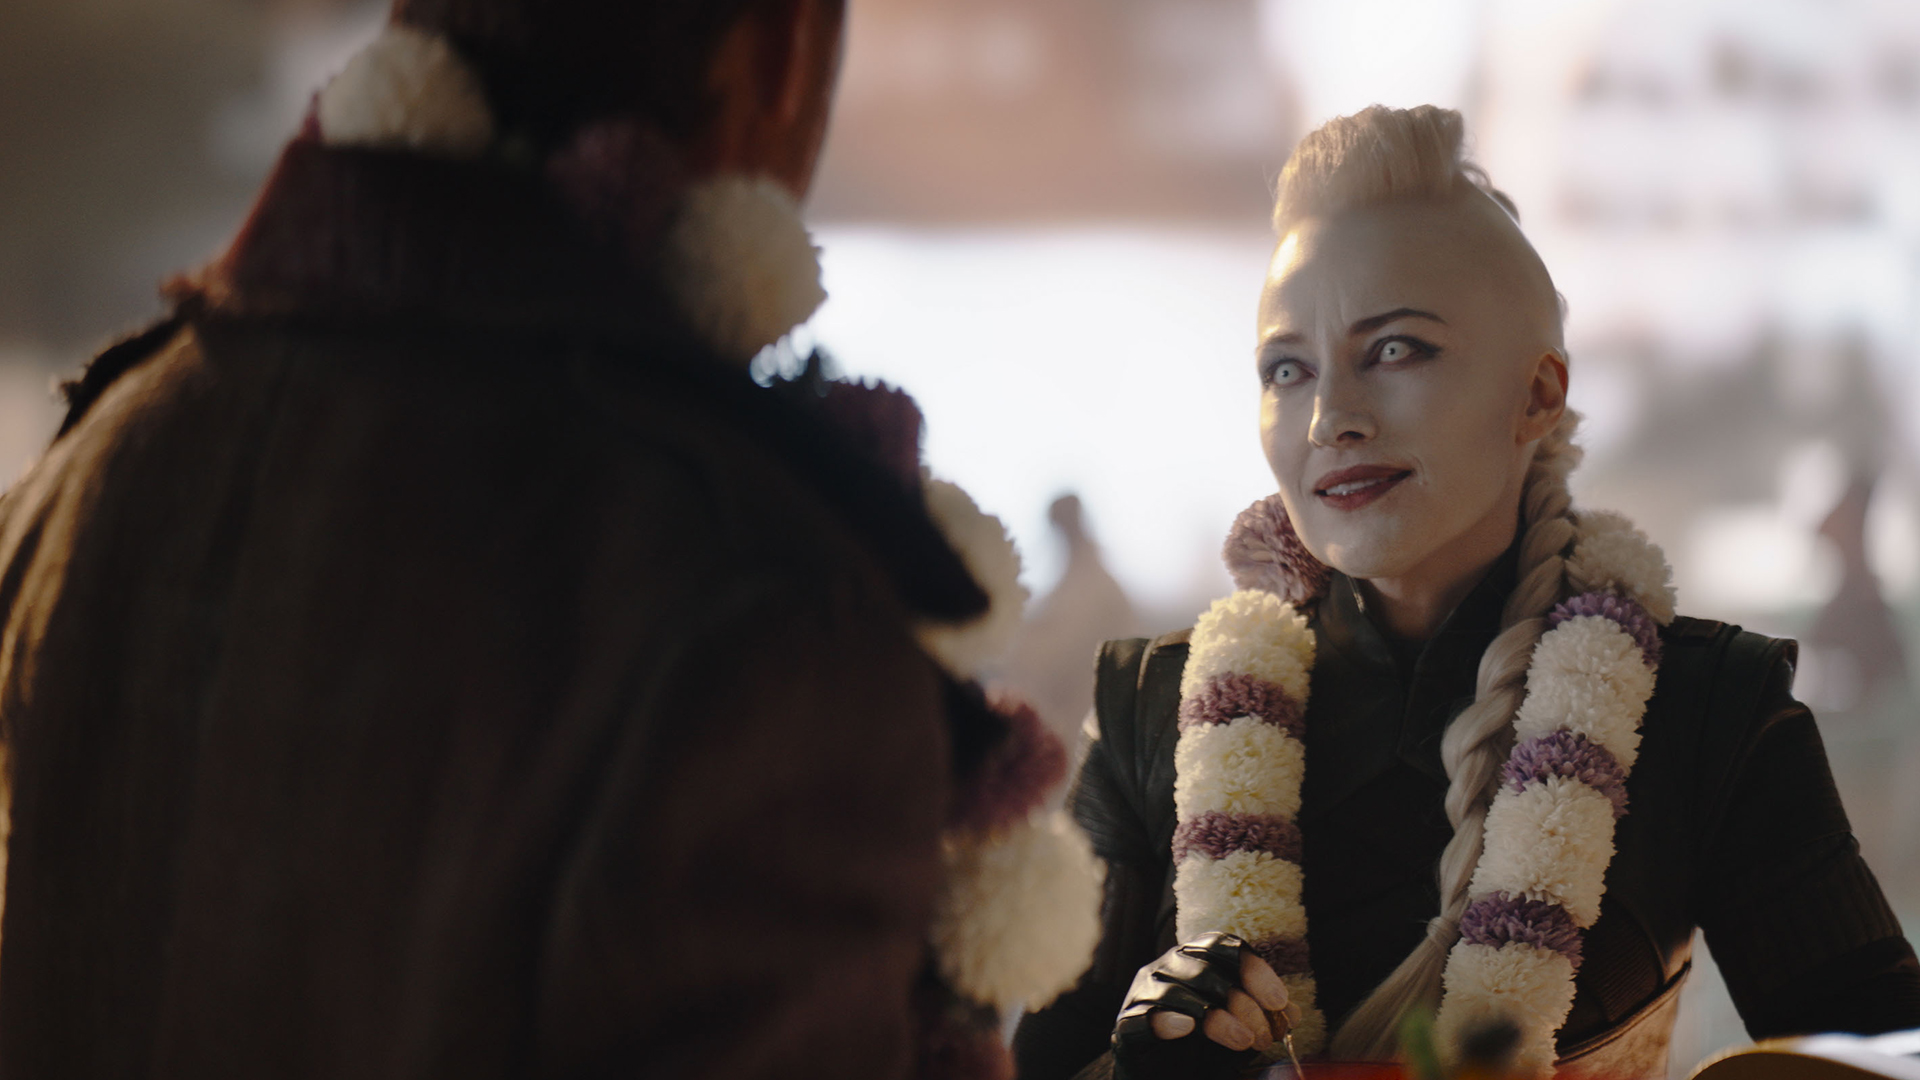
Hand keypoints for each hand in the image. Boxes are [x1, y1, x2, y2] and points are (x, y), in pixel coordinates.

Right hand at [1110, 932, 1300, 1079]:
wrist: (1161, 1079)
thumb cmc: (1201, 1050)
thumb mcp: (1241, 1032)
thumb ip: (1263, 1019)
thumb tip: (1293, 1013)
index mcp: (1193, 961)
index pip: (1222, 945)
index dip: (1253, 969)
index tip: (1279, 1001)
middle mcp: (1165, 968)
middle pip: (1203, 968)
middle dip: (1242, 1001)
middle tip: (1264, 1035)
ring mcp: (1142, 995)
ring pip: (1176, 990)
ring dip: (1216, 1016)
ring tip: (1243, 1041)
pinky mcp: (1126, 1026)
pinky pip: (1143, 1017)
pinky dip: (1167, 1020)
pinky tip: (1188, 1029)